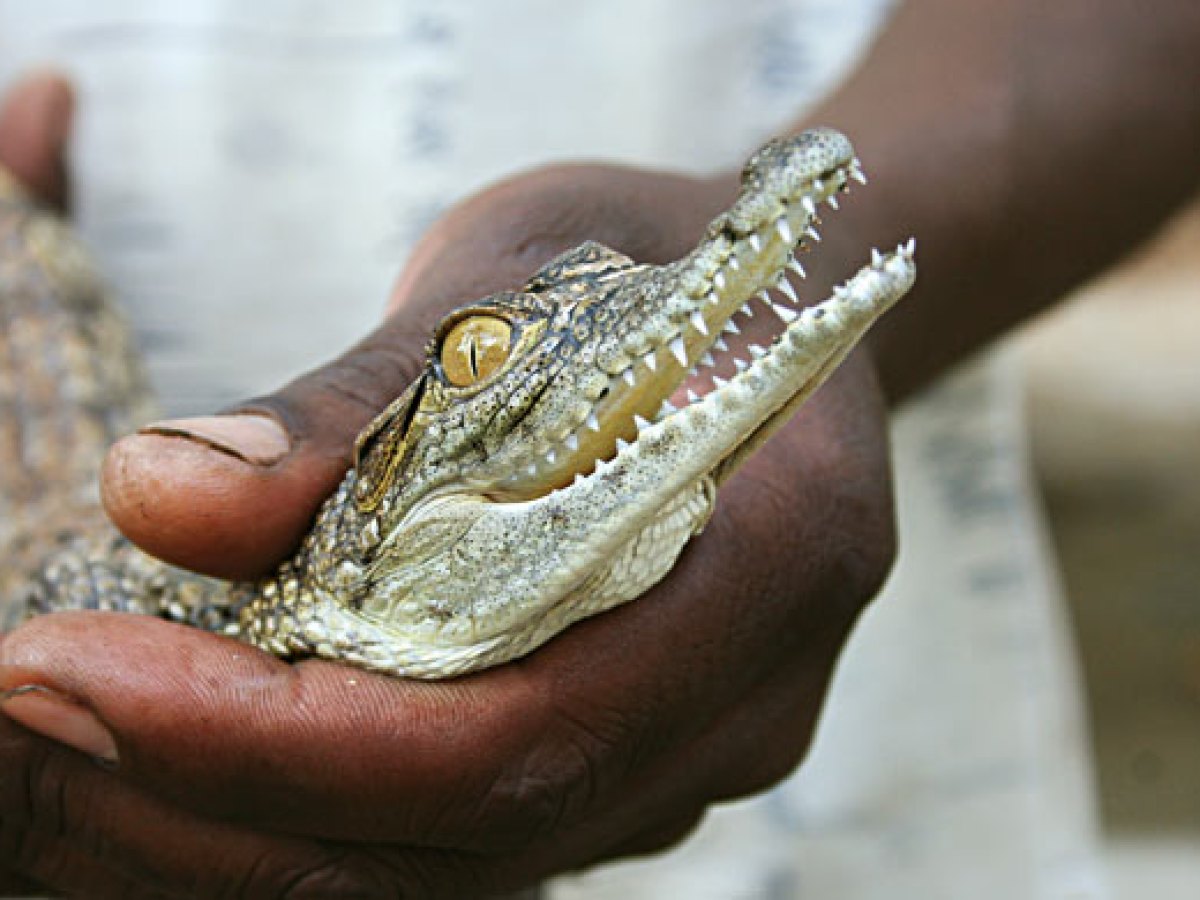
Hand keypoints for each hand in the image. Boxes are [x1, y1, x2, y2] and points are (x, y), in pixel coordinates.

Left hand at [0, 117, 897, 895]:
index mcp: (779, 554)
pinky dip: (320, 813)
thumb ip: (359, 399)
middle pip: (480, 826)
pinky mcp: (638, 757)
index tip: (79, 674)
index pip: (525, 723)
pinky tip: (199, 748)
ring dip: (253, 823)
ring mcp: (700, 747)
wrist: (761, 312)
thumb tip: (162, 499)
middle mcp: (750, 694)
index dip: (293, 737)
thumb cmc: (653, 265)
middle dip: (229, 797)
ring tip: (79, 738)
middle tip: (34, 715)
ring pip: (465, 863)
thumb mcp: (518, 277)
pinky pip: (472, 837)